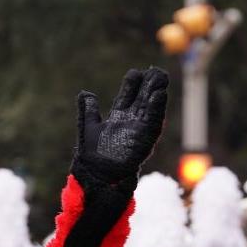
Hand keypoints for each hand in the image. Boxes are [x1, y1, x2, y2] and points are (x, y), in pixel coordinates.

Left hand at [71, 67, 168, 191]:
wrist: (98, 176)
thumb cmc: (92, 156)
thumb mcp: (88, 128)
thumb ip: (88, 111)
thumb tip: (85, 93)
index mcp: (117, 117)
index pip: (127, 96)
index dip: (132, 84)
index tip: (136, 72)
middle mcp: (130, 122)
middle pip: (142, 99)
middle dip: (149, 85)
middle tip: (156, 70)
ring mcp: (138, 130)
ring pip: (150, 107)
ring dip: (156, 93)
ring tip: (161, 78)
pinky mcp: (145, 139)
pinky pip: (153, 122)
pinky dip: (157, 109)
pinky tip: (160, 95)